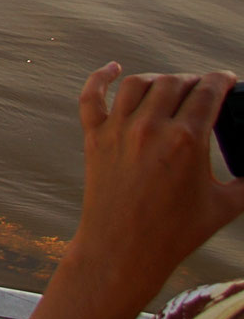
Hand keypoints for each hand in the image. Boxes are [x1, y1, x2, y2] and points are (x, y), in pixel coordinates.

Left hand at [66, 64, 243, 307]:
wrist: (124, 250)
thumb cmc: (177, 232)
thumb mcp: (226, 205)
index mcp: (187, 140)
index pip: (208, 92)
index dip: (221, 80)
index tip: (227, 79)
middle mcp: (150, 127)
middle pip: (174, 82)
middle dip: (193, 81)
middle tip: (202, 89)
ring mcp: (118, 130)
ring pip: (137, 84)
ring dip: (158, 79)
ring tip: (171, 87)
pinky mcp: (94, 138)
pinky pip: (92, 97)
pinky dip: (99, 77)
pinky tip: (111, 68)